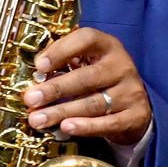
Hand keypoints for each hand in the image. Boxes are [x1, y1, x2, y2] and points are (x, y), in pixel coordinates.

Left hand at [25, 28, 152, 144]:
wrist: (135, 107)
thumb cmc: (101, 81)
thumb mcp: (88, 65)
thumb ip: (65, 65)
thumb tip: (35, 79)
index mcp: (108, 47)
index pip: (87, 39)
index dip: (61, 50)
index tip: (39, 66)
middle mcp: (122, 66)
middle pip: (88, 77)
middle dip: (56, 88)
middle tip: (31, 99)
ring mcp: (131, 92)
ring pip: (94, 103)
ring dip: (62, 112)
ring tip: (38, 119)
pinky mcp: (136, 116)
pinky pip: (108, 124)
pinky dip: (86, 126)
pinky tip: (66, 127)